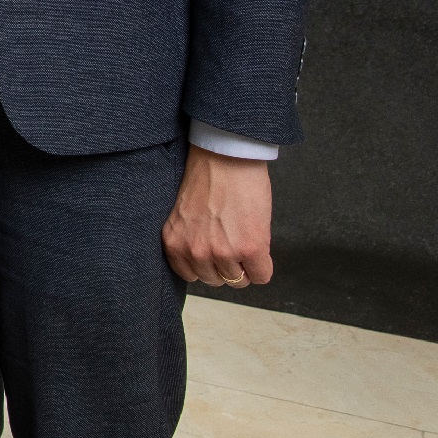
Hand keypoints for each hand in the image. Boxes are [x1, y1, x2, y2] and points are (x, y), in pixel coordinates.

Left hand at [164, 147, 273, 287]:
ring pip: (239, 280)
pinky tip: (260, 246)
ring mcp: (222, 252)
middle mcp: (195, 251)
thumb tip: (205, 261)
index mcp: (174, 243)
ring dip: (245, 265)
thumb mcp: (185, 215)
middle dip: (227, 265)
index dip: (207, 264)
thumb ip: (190, 240)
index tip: (214, 251)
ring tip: (245, 241)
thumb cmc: (206, 178)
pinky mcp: (249, 248)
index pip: (192, 276)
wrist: (225, 157)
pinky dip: (263, 266)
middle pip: (217, 280)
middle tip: (233, 243)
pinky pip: (261, 276)